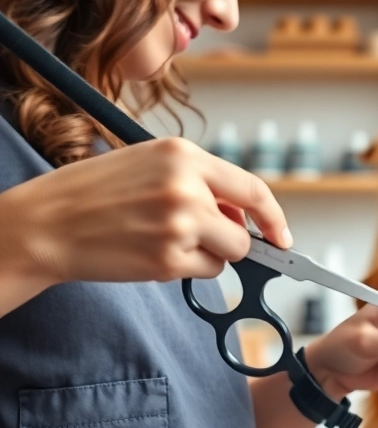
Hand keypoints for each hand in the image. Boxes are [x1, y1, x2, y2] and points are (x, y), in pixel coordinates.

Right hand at [1, 137, 289, 285]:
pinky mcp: (167, 260)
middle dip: (230, 240)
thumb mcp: (148, 163)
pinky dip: (188, 269)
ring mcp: (179, 225)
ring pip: (228, 253)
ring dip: (208, 255)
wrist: (45, 224)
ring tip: (163, 239)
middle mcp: (186, 187)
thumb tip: (242, 212)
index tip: (281, 235)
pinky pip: (205, 273)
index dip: (273, 216)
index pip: (252, 188)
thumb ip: (198, 180)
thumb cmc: (94, 193)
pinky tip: (152, 253)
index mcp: (183, 154)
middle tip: (196, 237)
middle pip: (243, 230)